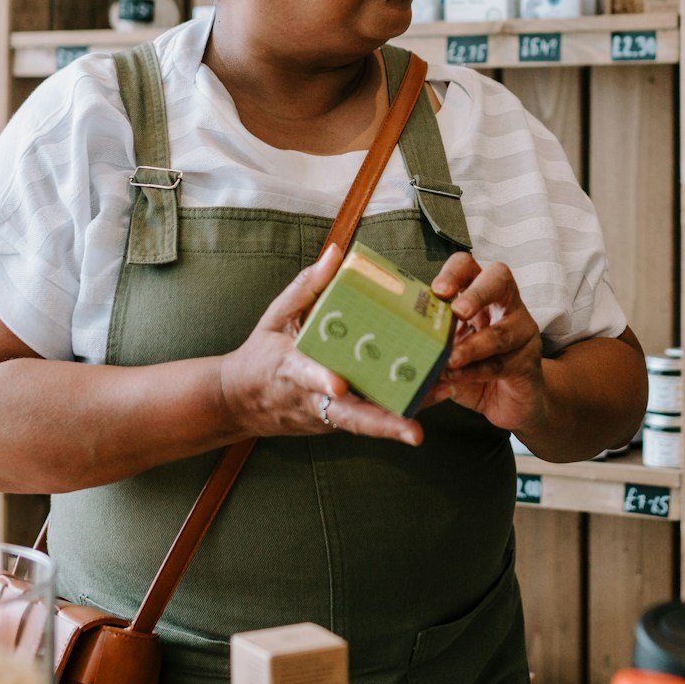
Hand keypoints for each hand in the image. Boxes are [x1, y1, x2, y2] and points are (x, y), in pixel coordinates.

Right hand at [217, 246, 423, 445]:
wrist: (241, 402)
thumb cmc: (261, 353)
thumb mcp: (276, 316)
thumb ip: (307, 286)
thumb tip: (336, 252)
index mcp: (290, 368)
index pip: (305, 375)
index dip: (321, 380)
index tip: (339, 384)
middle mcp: (311, 399)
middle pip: (348, 417)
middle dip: (382, 424)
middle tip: (414, 431)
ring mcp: (324, 416)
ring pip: (365, 423)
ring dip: (402, 418)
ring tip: (442, 399)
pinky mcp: (335, 424)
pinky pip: (369, 419)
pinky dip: (400, 411)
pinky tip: (435, 395)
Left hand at [424, 252, 548, 432]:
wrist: (508, 401)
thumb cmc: (472, 368)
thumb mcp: (448, 349)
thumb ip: (431, 340)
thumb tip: (399, 339)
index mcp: (479, 293)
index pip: (469, 266)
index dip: (454, 273)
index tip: (438, 291)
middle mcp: (505, 305)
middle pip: (499, 279)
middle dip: (477, 294)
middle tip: (458, 312)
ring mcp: (522, 331)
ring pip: (501, 331)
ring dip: (473, 346)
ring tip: (450, 359)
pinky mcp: (529, 362)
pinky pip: (503, 363)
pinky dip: (477, 372)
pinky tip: (457, 378)